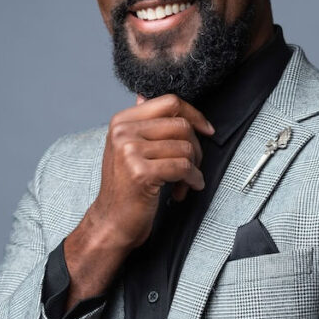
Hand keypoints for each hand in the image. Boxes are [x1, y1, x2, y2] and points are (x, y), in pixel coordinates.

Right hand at [87, 93, 214, 251]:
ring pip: (186, 148)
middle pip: (181, 125)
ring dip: (193, 169)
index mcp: (122, 121)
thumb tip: (144, 96)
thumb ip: (140, 124)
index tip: (206, 130)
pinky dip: (192, 180)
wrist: (112, 222)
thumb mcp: (127, 150)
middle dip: (196, 148)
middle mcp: (123, 132)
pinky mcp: (141, 172)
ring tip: (183, 183)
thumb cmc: (126, 189)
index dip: (194, 115)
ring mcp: (130, 151)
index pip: (170, 102)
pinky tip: (185, 189)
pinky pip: (183, 168)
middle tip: (192, 167)